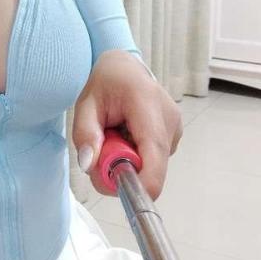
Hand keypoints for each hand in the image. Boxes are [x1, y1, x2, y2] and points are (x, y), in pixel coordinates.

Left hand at [71, 50, 182, 200]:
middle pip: (151, 166)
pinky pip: (152, 160)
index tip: (120, 191)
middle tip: (101, 150)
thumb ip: (85, 133)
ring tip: (116, 134)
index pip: (154, 151)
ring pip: (150, 166)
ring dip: (127, 161)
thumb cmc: (106, 83)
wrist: (125, 68)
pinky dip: (135, 157)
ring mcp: (175, 128)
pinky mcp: (174, 136)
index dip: (143, 181)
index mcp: (147, 103)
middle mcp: (169, 118)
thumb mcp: (85, 103)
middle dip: (122, 170)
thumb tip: (90, 164)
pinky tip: (128, 136)